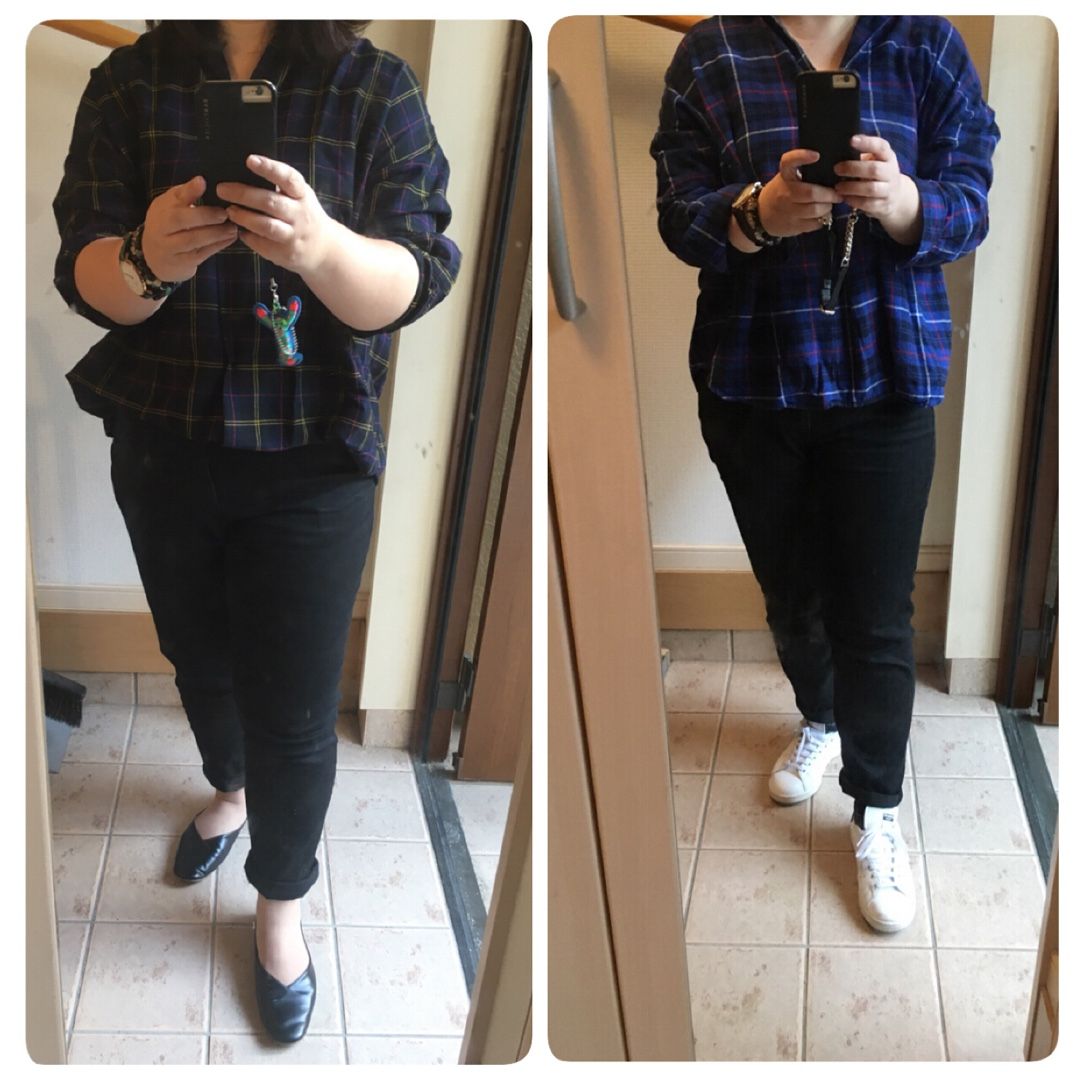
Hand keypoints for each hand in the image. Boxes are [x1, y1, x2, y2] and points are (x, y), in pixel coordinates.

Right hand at [141, 176, 238, 281]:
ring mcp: (169, 246)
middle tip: (225, 213)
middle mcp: (161, 226)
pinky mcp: (181, 262)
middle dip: (204, 215)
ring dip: (215, 233)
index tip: (202, 182)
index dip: (188, 189)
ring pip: (192, 239)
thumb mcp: (172, 208)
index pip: (173, 197)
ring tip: (232, 228)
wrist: (153, 257)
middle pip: (180, 219)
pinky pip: (200, 254)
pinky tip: (230, 239)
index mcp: (161, 208)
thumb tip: (202, 180)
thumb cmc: (169, 226)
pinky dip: (217, 246)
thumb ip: (185, 195)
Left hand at [217, 156, 333, 275]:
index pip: (288, 178)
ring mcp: (294, 235)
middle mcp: (300, 214)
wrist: (324, 249)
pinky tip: (240, 230)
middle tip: (221, 189)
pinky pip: (262, 244)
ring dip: (243, 217)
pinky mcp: (286, 253)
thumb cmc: (303, 215)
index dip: (269, 168)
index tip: (249, 160)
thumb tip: (245, 169)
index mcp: (303, 194)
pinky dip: (247, 236)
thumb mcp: (300, 196)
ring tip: (230, 211)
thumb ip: (279, 184)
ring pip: (265, 225)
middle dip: (243, 194)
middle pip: (270, 202)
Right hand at [757, 149, 842, 237]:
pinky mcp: (792, 226)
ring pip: (816, 210)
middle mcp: (784, 193)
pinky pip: (814, 224)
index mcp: (784, 176)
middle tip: (837, 195)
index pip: (788, 161)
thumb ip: (804, 171)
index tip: (816, 155)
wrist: (761, 213)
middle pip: (811, 193)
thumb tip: (834, 169)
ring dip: (827, 208)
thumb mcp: (787, 177)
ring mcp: (788, 211)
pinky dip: (822, 220)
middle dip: (830, 194)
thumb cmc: (781, 191)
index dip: (802, 156)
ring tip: (828, 205)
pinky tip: (821, 216)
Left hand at [833, 135, 921, 243]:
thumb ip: (862, 155)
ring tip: (838, 186)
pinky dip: (854, 200)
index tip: (852, 140)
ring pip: (871, 188)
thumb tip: (838, 148)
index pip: (881, 147)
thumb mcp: (876, 161)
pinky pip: (867, 204)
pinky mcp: (884, 205)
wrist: (897, 197)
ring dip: (851, 187)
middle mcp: (891, 172)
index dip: (867, 143)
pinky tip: (844, 197)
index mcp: (888, 157)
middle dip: (853, 168)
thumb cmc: (878, 175)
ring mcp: (889, 190)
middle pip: (874, 169)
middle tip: (836, 168)